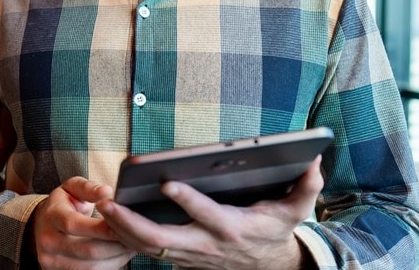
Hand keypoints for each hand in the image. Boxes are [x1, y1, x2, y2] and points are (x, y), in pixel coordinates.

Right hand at [31, 177, 135, 269]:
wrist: (42, 224)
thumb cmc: (63, 204)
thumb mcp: (72, 188)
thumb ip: (89, 188)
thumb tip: (106, 191)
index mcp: (51, 216)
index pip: (74, 224)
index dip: (101, 228)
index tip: (122, 225)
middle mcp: (47, 241)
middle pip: (87, 250)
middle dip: (115, 245)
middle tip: (135, 237)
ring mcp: (51, 260)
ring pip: (92, 266)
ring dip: (116, 258)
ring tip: (130, 246)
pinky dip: (110, 265)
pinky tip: (119, 254)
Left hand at [96, 156, 322, 269]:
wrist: (268, 266)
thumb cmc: (276, 230)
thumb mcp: (296, 211)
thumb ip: (306, 186)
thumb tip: (315, 159)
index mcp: (231, 229)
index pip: (205, 215)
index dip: (186, 200)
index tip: (166, 182)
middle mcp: (205, 245)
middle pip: (162, 239)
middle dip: (132, 222)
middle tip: (110, 202)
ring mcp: (189, 255)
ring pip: (148, 248)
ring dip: (122, 229)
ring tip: (102, 206)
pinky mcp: (179, 258)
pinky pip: (147, 250)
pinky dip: (126, 236)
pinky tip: (110, 218)